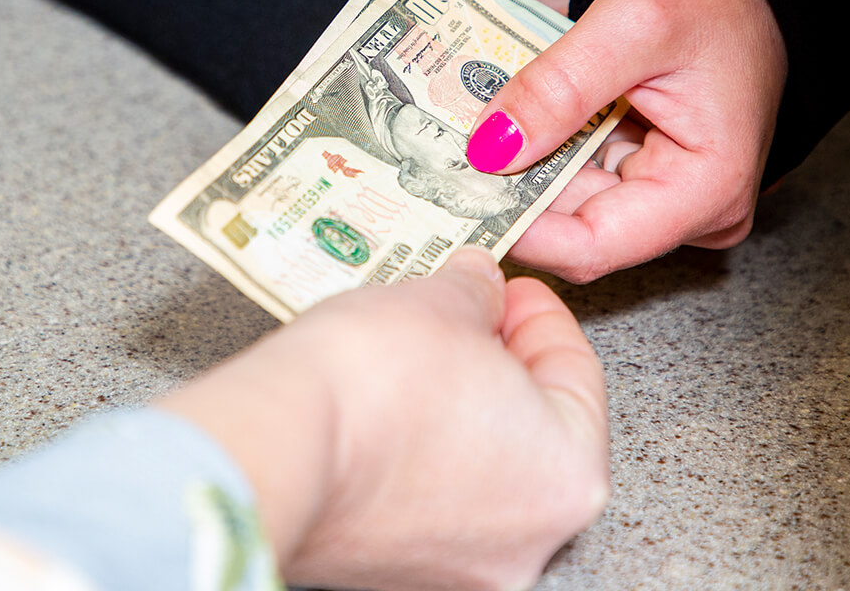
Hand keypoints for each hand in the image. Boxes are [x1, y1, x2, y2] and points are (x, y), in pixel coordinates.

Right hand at [156, 248, 608, 590]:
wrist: (270, 446)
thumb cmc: (369, 384)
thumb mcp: (441, 302)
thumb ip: (479, 292)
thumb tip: (479, 287)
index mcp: (567, 475)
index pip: (579, 377)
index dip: (542, 317)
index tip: (514, 290)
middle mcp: (527, 539)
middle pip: (533, 430)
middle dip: (500, 363)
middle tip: (470, 315)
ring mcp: (459, 568)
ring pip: (481, 469)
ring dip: (460, 408)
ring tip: (419, 352)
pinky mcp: (396, 574)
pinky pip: (430, 501)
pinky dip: (420, 454)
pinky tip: (386, 407)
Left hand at [475, 0, 786, 281]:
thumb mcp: (633, 21)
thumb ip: (560, 87)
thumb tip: (489, 148)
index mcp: (705, 189)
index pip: (593, 246)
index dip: (518, 228)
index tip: (455, 193)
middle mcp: (687, 206)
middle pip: (571, 221)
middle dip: (507, 183)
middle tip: (437, 147)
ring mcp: (661, 187)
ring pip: (561, 192)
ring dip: (512, 156)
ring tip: (456, 118)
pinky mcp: (639, 165)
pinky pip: (571, 165)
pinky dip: (533, 136)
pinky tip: (494, 107)